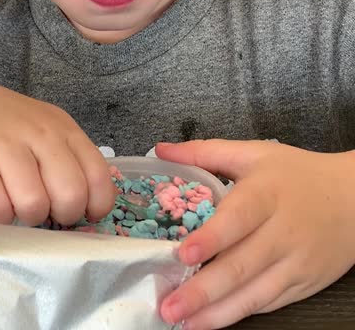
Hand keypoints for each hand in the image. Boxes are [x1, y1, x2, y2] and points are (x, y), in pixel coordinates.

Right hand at [0, 73, 114, 225]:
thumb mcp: (47, 130)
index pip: (99, 177)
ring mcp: (5, 146)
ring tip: (17, 205)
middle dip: (62, 216)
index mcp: (64, 129)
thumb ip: (69, 161)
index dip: (95, 207)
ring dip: (28, 217)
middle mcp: (40, 135)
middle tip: (47, 211)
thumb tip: (85, 211)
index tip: (82, 214)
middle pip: (70, 196)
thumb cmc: (5, 125)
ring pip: (34, 205)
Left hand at [155, 140, 354, 328]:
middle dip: (203, 290)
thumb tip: (160, 151)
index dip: (212, 238)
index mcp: (267, 195)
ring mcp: (295, 263)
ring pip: (255, 294)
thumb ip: (204, 153)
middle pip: (242, 265)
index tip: (183, 254)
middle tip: (169, 306)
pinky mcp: (304, 285)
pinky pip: (268, 304)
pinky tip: (209, 321)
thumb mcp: (254, 155)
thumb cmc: (297, 176)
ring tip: (183, 323)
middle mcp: (282, 232)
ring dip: (216, 312)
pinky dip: (238, 314)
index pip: (238, 218)